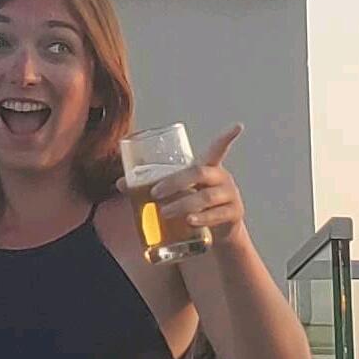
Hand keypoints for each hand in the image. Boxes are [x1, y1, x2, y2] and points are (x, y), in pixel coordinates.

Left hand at [158, 125, 247, 261]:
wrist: (219, 233)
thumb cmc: (195, 204)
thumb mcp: (180, 192)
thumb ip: (153, 185)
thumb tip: (119, 183)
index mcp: (209, 167)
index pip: (219, 149)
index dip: (227, 137)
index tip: (238, 126)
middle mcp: (222, 179)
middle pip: (199, 173)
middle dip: (175, 182)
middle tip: (155, 193)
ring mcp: (230, 197)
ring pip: (206, 197)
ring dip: (184, 204)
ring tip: (165, 213)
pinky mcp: (232, 215)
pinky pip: (216, 215)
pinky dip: (201, 218)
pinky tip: (190, 221)